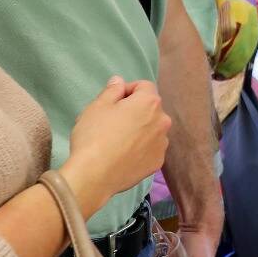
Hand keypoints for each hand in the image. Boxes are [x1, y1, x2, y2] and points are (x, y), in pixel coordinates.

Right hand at [61, 77, 171, 216]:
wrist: (94, 175)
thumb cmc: (94, 135)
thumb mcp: (97, 106)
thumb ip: (112, 90)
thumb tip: (119, 81)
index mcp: (150, 102)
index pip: (143, 86)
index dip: (127, 91)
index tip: (112, 102)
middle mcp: (163, 121)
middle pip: (150, 108)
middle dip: (135, 110)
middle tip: (112, 122)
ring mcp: (162, 144)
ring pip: (152, 129)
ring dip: (140, 130)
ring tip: (118, 141)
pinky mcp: (157, 163)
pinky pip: (150, 149)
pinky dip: (141, 149)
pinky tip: (124, 156)